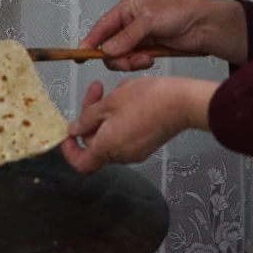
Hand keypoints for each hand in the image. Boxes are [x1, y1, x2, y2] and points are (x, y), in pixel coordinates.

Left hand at [61, 76, 216, 173]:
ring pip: (112, 134)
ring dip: (109, 112)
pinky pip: (126, 133)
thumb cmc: (148, 99)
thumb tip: (74, 130)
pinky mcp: (148, 143)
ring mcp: (137, 151)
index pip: (81, 164)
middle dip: (92, 115)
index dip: (71, 151)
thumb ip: (88, 118)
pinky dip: (123, 116)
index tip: (69, 135)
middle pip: (96, 142)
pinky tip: (131, 95)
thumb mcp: (110, 102)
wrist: (183, 102)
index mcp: (108, 147)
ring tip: (119, 89)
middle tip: (97, 89)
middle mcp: (122, 155)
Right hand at [80, 0, 245, 69]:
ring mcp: (140, 37)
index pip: (102, 26)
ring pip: (122, 56)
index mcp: (127, 8)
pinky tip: (152, 59)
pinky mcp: (149, 49)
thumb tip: (107, 51)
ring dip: (130, 61)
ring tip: (146, 59)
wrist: (205, 26)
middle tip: (131, 60)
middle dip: (117, 56)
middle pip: (110, 45)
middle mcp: (130, 22)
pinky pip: (135, 61)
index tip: (80, 55)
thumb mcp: (150, 20)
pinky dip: (140, 63)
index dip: (90, 41)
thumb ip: (127, 37)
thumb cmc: (180, 12)